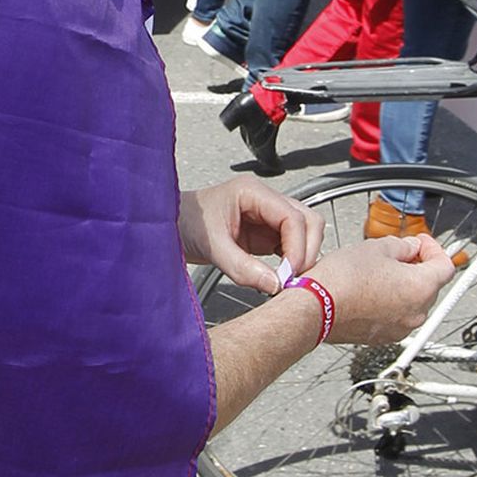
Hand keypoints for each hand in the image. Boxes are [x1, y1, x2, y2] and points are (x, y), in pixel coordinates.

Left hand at [178, 179, 323, 292]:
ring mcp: (267, 216)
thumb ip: (243, 267)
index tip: (290, 272)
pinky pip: (291, 244)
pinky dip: (292, 260)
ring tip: (286, 278)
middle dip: (307, 249)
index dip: (298, 245)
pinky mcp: (265, 233)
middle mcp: (265, 200)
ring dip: (302, 255)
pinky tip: (280, 275)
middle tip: (293, 277)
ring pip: (304, 232)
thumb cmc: (184, 224)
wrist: (169, 228)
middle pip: (307, 220)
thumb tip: (275, 284)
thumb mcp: (212, 246)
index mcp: (253, 192)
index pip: (292, 215)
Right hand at [315, 233, 456, 345]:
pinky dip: (390, 303)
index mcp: (421, 287)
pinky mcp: (382, 337)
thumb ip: (403, 246)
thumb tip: (410, 248)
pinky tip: (369, 290)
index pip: (446, 266)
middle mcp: (416, 313)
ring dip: (403, 286)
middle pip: (430, 285)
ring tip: (379, 271)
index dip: (434, 249)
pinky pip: (395, 316)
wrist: (315, 309)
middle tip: (399, 253)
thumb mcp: (376, 247)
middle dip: (418, 267)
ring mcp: (400, 328)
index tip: (421, 242)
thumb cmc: (342, 280)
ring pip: (412, 302)